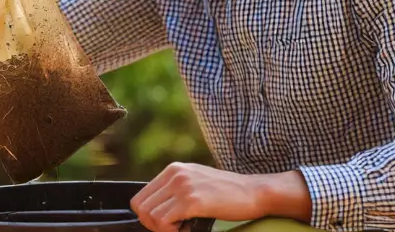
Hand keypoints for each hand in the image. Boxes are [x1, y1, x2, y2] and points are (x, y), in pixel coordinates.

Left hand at [130, 162, 311, 231]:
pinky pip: (163, 222)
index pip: (141, 197)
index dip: (149, 216)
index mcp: (174, 169)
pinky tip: (189, 228)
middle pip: (141, 207)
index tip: (166, 223)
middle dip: (153, 224)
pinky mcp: (191, 200)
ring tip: (184, 227)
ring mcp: (182, 186)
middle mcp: (175, 174)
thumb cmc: (227, 192)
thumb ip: (175, 189)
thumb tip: (153, 211)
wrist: (253, 192)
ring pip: (149, 216)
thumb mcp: (196, 181)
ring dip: (163, 229)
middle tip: (174, 228)